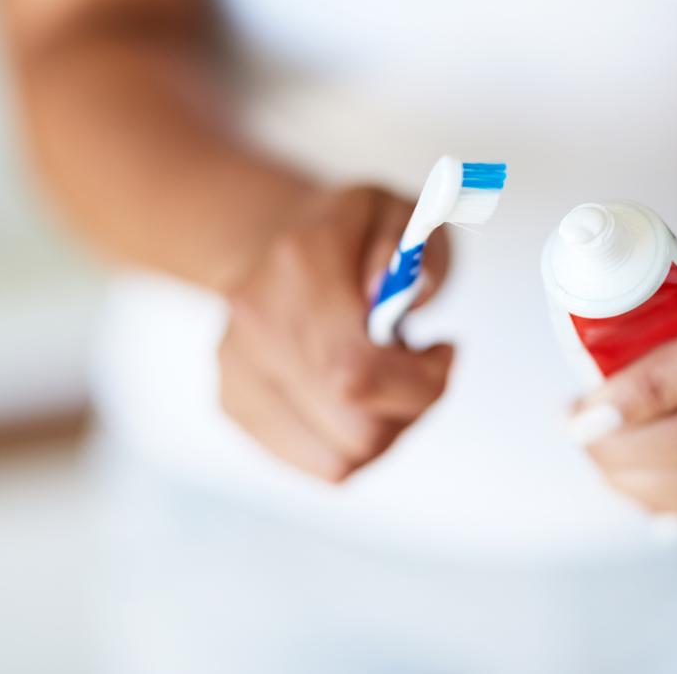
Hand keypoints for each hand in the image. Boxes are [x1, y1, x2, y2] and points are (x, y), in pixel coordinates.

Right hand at [218, 185, 453, 481]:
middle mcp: (257, 323)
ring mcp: (237, 370)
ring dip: (387, 429)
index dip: (421, 383)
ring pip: (342, 460)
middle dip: (411, 408)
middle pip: (357, 430)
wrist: (265, 238)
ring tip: (387, 377)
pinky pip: (321, 463)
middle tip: (421, 367)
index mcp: (300, 266)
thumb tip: (404, 289)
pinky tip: (359, 397)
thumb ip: (415, 247)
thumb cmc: (348, 231)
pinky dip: (357, 442)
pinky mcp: (233, 403)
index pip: (358, 373)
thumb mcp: (399, 213)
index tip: (443, 352)